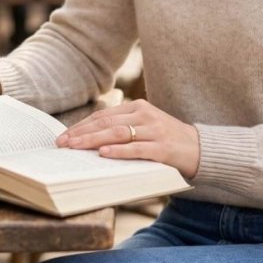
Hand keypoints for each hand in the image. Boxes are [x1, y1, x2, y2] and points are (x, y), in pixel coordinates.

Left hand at [56, 99, 199, 179]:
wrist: (200, 148)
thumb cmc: (166, 140)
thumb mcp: (144, 128)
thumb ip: (122, 129)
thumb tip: (88, 141)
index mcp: (138, 107)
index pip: (103, 116)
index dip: (81, 126)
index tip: (63, 136)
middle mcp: (145, 115)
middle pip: (106, 123)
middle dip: (81, 134)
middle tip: (62, 144)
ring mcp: (154, 130)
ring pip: (118, 133)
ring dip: (93, 141)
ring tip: (75, 147)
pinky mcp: (163, 148)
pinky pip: (137, 149)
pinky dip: (119, 151)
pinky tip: (104, 154)